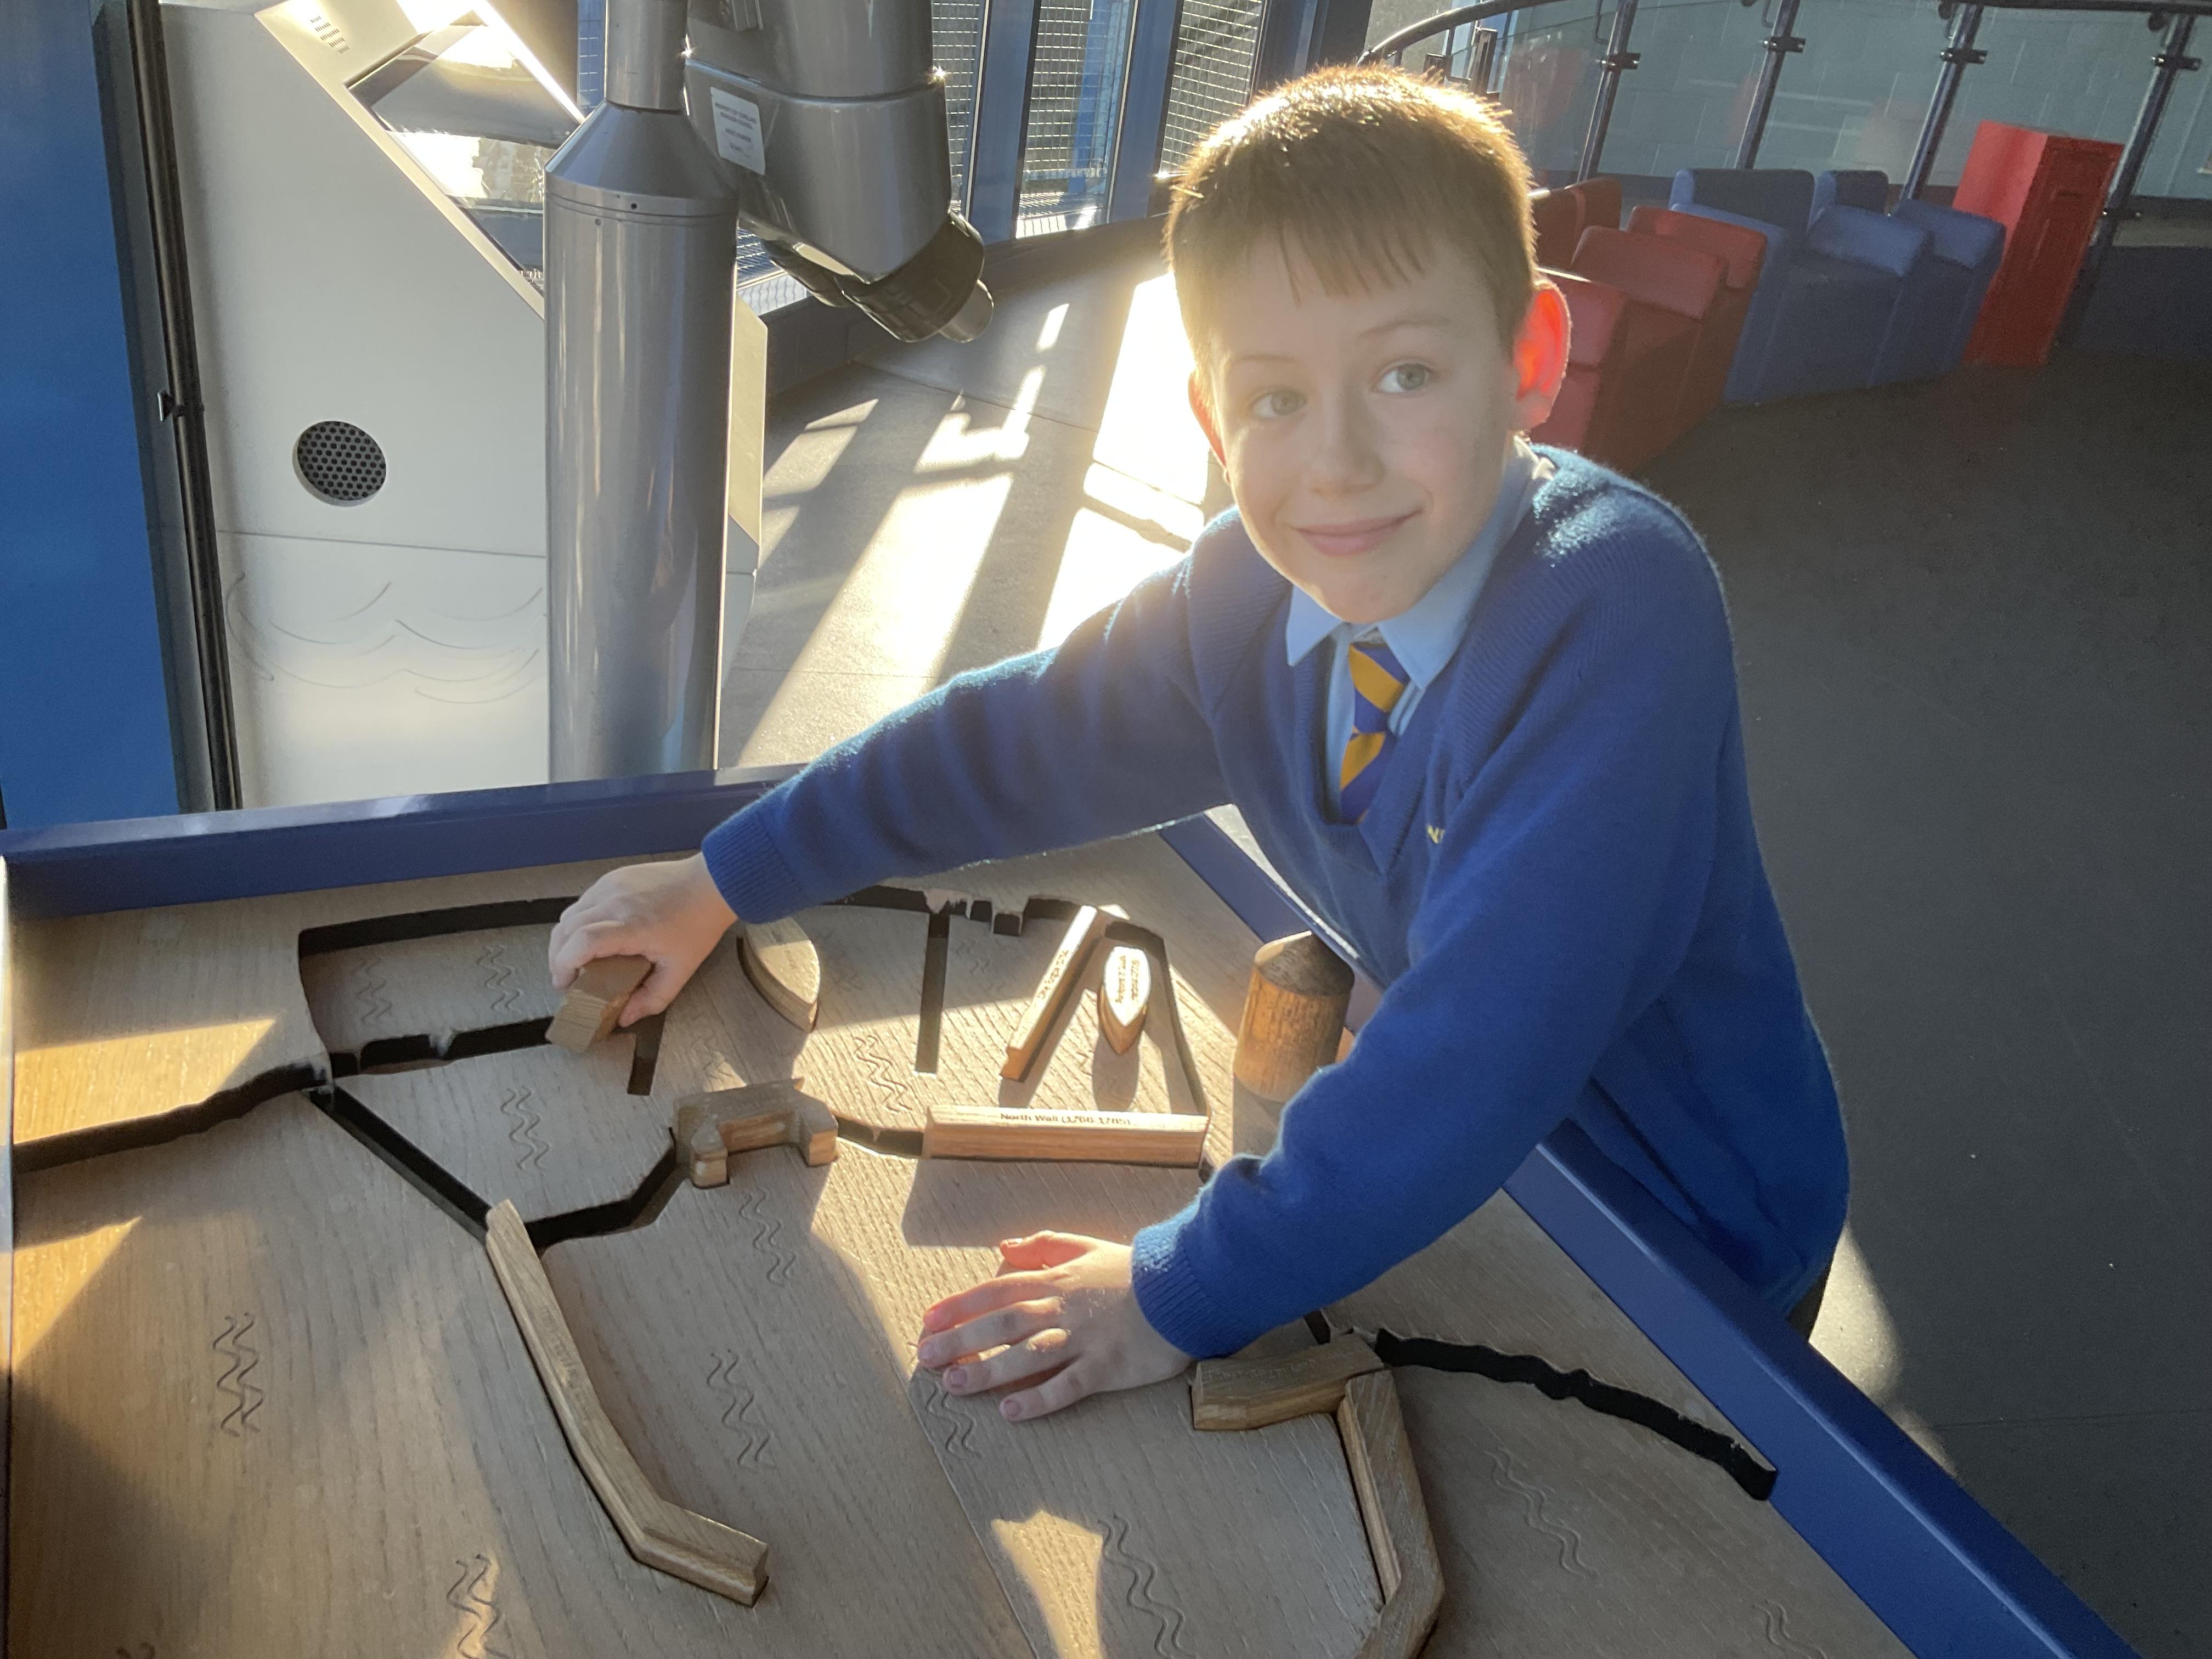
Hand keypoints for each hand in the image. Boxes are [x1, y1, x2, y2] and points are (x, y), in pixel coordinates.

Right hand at [547, 854, 736, 1023]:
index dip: (565, 965)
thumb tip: (624, 1018)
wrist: (711, 883)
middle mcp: (615, 902)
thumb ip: (652, 999)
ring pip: (569, 914)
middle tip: (566, 979)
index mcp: (633, 926)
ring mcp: (611, 886)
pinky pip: (583, 901)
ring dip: (565, 939)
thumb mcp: (681, 970)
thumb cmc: (698, 924)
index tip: (565, 984)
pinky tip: (592, 936)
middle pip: (566, 929)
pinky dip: (579, 922)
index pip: (583, 942)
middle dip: (558, 957)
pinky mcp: (612, 878)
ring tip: (577, 960)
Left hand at [915, 1233, 1190, 1421]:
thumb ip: (1044, 1246)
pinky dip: (1038, 1399)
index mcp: (1055, 1281)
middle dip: (960, 1341)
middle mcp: (1062, 1309)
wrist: (1185, 1286)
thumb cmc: (1133, 1271)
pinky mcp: (1107, 1366)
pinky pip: (1068, 1385)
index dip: (959, 1306)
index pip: (996, 1292)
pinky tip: (1011, 1412)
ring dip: (987, 1370)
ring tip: (954, 1385)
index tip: (928, 1320)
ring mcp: (1084, 1339)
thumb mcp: (1085, 1246)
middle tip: (925, 1358)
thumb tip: (1004, 1247)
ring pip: (1026, 1355)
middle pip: (1001, 1324)